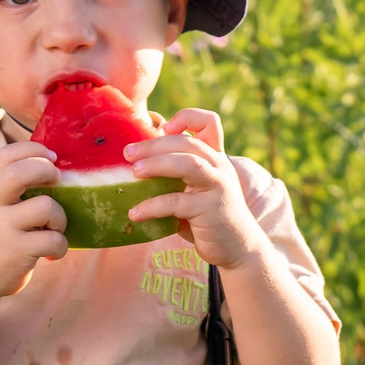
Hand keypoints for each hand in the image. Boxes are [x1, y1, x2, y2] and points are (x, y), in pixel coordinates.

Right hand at [0, 141, 67, 299]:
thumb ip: (15, 188)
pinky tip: (51, 254)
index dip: (33, 148)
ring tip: (54, 230)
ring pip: (46, 208)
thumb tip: (58, 167)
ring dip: (60, 218)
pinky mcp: (17, 251)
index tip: (51, 157)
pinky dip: (60, 247)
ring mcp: (4, 228)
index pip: (7, 155)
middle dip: (45, 171)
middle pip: (18, 173)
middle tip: (57, 180)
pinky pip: (54, 240)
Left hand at [123, 110, 263, 269]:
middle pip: (187, 142)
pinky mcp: (210, 210)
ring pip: (187, 164)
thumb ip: (175, 171)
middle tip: (127, 153)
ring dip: (157, 164)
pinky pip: (177, 202)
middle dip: (154, 144)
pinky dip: (152, 206)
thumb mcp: (194, 188)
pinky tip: (135, 213)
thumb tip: (137, 154)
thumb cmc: (207, 215)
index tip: (163, 128)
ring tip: (134, 172)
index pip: (209, 122)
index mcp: (214, 157)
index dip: (186, 118)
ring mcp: (217, 186)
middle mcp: (219, 166)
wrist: (237, 246)